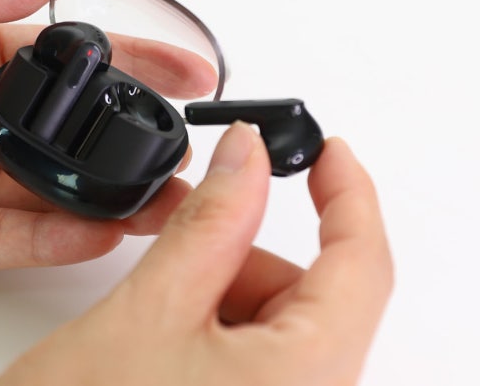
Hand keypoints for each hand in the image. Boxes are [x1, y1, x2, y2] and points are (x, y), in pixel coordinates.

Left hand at [0, 0, 214, 285]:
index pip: (70, 65)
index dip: (134, 65)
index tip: (189, 72)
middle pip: (71, 136)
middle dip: (133, 142)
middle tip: (186, 151)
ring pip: (49, 194)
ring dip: (108, 197)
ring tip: (163, 200)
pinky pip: (7, 241)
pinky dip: (54, 239)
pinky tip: (98, 229)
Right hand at [0, 123, 393, 385]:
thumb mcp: (151, 310)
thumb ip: (210, 223)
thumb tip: (246, 156)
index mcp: (307, 379)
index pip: (362, 264)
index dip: (350, 194)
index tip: (328, 151)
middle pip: (309, 294)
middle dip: (245, 259)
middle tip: (182, 256)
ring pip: (276, 321)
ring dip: (222, 295)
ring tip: (155, 320)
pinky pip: (254, 352)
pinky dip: (214, 325)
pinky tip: (163, 343)